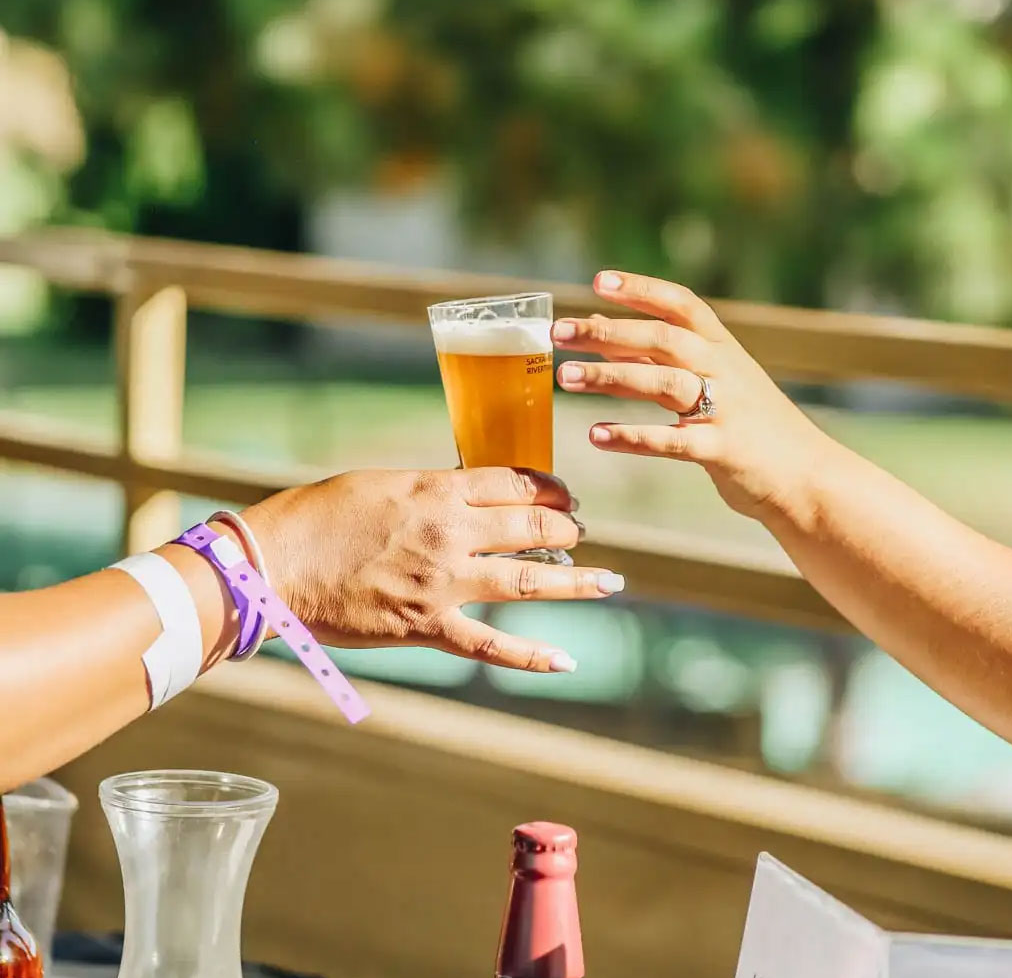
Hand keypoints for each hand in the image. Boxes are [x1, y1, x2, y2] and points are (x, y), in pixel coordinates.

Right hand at [240, 467, 623, 671]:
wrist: (271, 565)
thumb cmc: (317, 516)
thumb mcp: (379, 483)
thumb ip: (430, 489)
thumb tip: (465, 494)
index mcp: (437, 490)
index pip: (513, 482)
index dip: (547, 485)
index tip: (561, 491)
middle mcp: (450, 533)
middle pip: (531, 525)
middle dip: (566, 525)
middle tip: (581, 529)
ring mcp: (442, 583)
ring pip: (527, 581)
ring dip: (575, 581)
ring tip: (610, 581)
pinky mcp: (426, 627)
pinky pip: (490, 645)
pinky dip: (531, 657)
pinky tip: (566, 661)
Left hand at [553, 271, 831, 521]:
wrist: (808, 477)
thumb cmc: (750, 426)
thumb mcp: (710, 379)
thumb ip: (654, 354)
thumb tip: (596, 320)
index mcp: (722, 348)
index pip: (681, 305)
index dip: (642, 289)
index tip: (600, 280)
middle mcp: (725, 371)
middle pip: (663, 339)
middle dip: (609, 332)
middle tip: (559, 331)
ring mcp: (727, 409)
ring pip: (665, 383)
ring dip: (612, 377)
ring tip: (566, 377)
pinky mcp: (723, 450)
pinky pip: (673, 441)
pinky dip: (633, 437)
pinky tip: (596, 435)